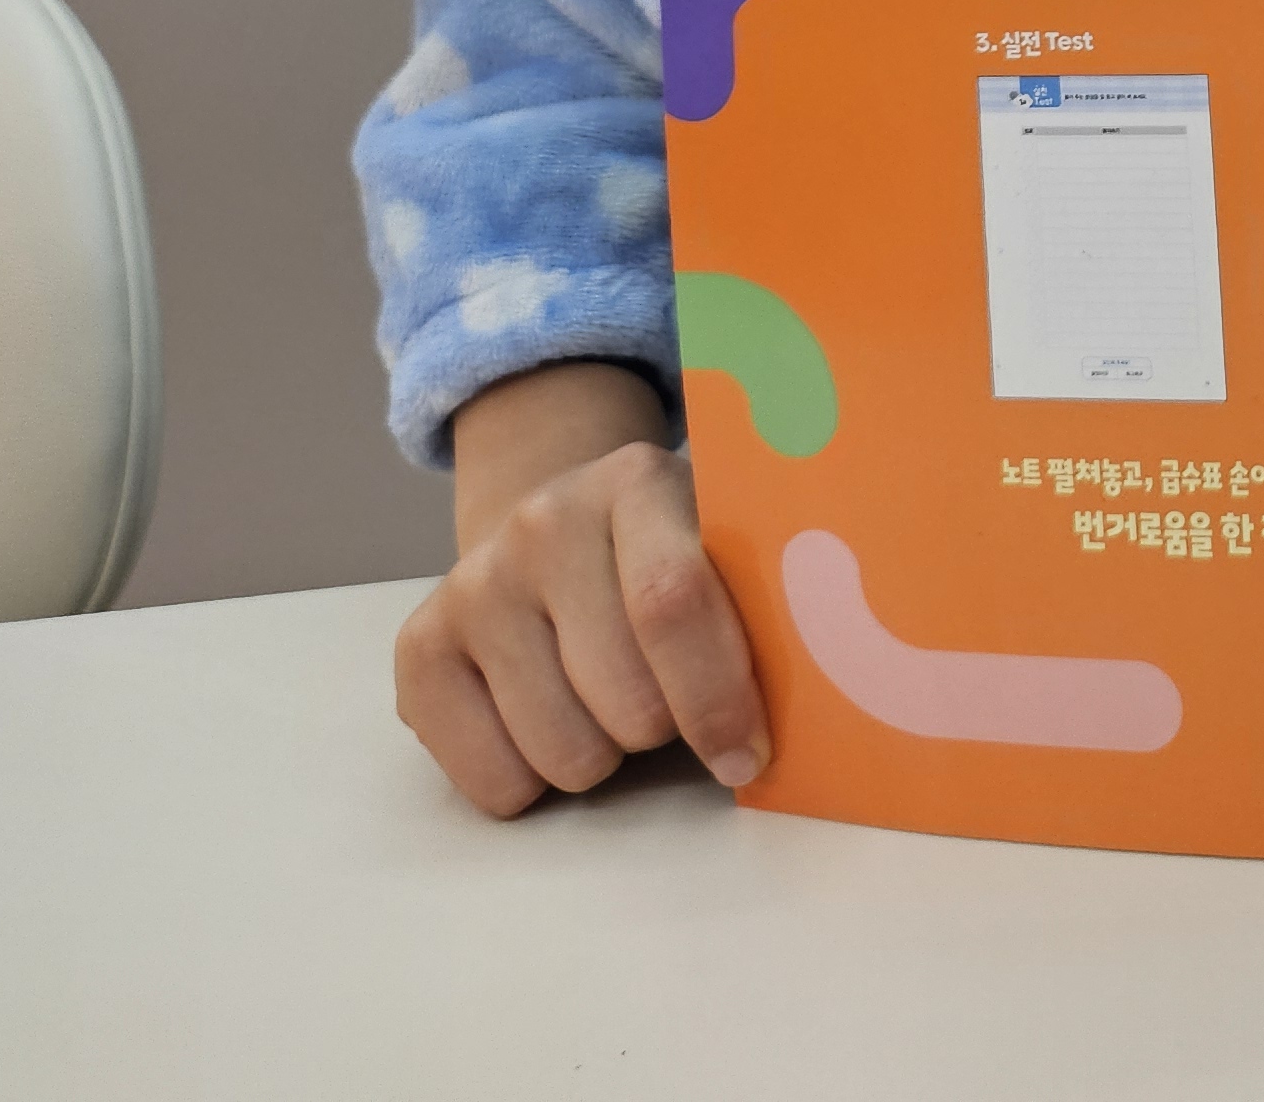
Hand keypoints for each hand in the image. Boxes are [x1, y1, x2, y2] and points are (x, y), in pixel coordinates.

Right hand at [395, 361, 770, 816]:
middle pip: (623, 699)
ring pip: (562, 754)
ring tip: (605, 701)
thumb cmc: (668, 557)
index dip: (718, 697)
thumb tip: (845, 685)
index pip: (672, 601)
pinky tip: (545, 718)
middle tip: (666, 700)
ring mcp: (473, 584)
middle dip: (663, 730)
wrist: (549, 528)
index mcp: (636, 482)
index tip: (751, 755)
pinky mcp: (419, 649)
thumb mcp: (727, 543)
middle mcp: (543, 523)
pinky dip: (532, 781)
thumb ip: (773, 595)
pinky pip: (494, 781)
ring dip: (603, 756)